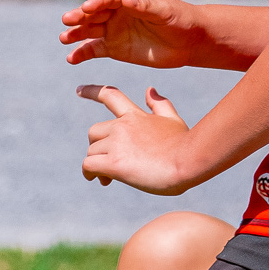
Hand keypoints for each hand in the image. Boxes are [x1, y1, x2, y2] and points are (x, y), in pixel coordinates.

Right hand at [61, 0, 207, 68]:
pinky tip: (71, 58)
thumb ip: (145, 6)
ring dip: (76, 34)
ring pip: (89, 30)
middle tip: (67, 20)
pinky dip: (82, 53)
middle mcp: (117, 12)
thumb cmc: (178, 19)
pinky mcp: (114, 48)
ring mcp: (113, 30)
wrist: (187, 41)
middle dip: (80, 16)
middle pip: (94, 13)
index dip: (96, 2)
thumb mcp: (164, 11)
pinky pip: (94, 50)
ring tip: (64, 39)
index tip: (87, 9)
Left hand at [80, 85, 195, 194]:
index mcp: (135, 116)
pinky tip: (100, 180)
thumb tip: (150, 89)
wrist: (190, 161)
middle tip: (106, 164)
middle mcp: (122, 126)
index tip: (78, 90)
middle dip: (97, 147)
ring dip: (96, 165)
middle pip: (94, 132)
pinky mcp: (115, 163)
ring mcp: (117, 143)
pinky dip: (90, 173)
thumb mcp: (173, 120)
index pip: (109, 96)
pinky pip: (88, 165)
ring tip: (108, 178)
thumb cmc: (186, 145)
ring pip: (91, 151)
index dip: (92, 92)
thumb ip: (160, 105)